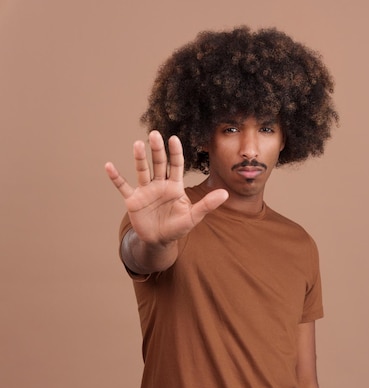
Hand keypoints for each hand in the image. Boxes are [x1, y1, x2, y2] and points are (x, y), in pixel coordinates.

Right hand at [104, 131, 227, 245]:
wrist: (159, 241)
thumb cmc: (177, 227)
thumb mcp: (194, 217)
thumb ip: (208, 204)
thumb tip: (226, 194)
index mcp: (175, 186)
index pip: (176, 165)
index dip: (175, 152)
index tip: (174, 139)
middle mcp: (160, 184)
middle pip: (159, 163)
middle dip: (157, 149)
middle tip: (154, 134)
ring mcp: (145, 190)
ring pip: (142, 171)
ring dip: (139, 158)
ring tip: (138, 144)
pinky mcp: (133, 200)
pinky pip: (123, 186)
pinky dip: (116, 177)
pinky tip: (109, 166)